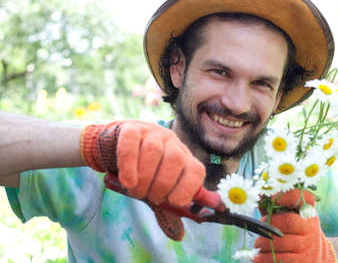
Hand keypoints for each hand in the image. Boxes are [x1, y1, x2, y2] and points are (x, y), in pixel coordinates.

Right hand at [80, 120, 205, 240]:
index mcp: (184, 157)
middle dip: (163, 184)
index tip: (174, 202)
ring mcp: (152, 132)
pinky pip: (132, 145)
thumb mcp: (155, 191)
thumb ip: (167, 210)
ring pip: (154, 151)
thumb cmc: (141, 172)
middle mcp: (172, 142)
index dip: (188, 188)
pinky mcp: (131, 129)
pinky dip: (129, 165)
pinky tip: (126, 181)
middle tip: (150, 197)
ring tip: (135, 190)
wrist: (113, 149)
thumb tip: (180, 236)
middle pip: (176, 159)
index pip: (196, 170)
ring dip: (144, 177)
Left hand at [253, 190, 335, 262]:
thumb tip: (259, 193)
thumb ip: (272, 206)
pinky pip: (282, 259)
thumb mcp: (286, 216)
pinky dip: (266, 258)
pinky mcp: (303, 260)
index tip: (271, 198)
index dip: (286, 196)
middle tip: (260, 227)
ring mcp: (308, 244)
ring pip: (283, 242)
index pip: (302, 196)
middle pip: (289, 221)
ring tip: (258, 244)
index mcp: (307, 210)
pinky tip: (258, 257)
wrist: (311, 254)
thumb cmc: (292, 231)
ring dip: (264, 243)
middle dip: (269, 224)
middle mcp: (310, 226)